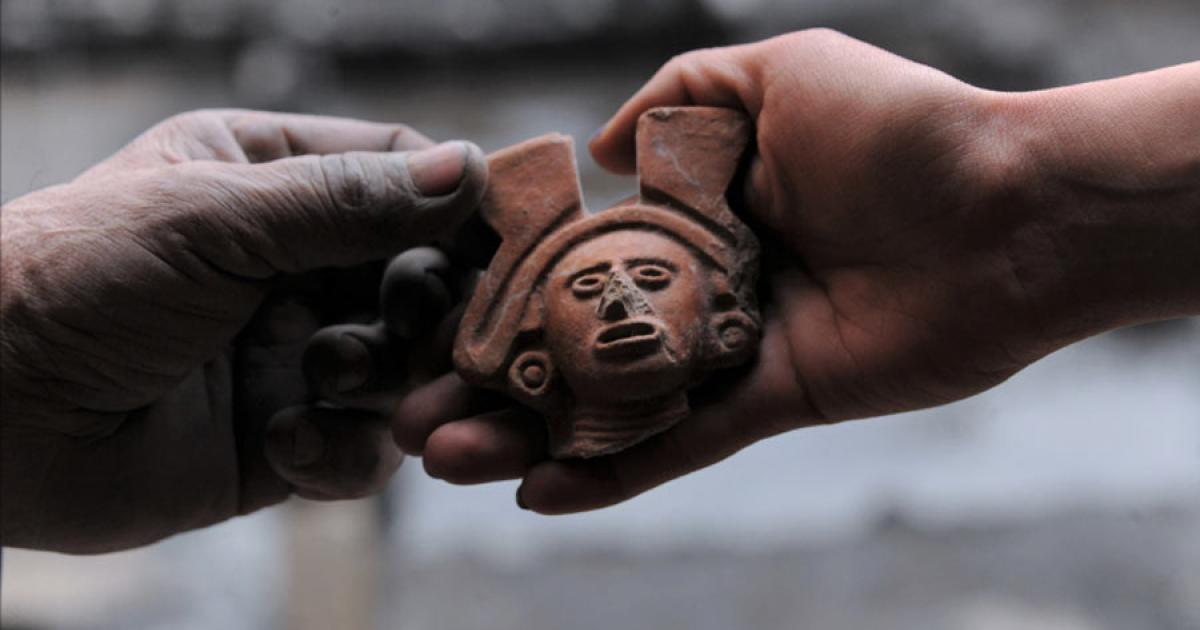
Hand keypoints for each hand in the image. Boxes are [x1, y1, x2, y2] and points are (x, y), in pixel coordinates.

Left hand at [0, 109, 486, 550]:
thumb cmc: (73, 283)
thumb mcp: (212, 217)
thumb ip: (346, 200)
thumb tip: (469, 172)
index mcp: (272, 181)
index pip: (402, 175)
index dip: (458, 204)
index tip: (503, 238)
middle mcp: (295, 266)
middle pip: (423, 279)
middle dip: (428, 312)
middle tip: (417, 330)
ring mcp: (293, 354)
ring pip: (405, 371)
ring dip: (381, 382)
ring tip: (325, 382)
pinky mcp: (284, 440)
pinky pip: (362, 453)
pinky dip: (339, 453)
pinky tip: (280, 443)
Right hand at [393, 31, 1199, 512]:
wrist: (1010, 208)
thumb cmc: (899, 127)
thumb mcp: (776, 75)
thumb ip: (677, 100)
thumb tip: (601, 150)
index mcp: (691, 212)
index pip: (571, 258)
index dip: (499, 293)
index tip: (429, 321)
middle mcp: (699, 284)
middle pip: (575, 341)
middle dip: (491, 381)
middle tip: (412, 418)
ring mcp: (730, 348)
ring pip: (612, 402)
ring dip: (529, 436)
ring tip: (447, 460)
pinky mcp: (772, 399)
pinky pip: (681, 442)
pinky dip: (612, 470)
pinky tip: (541, 492)